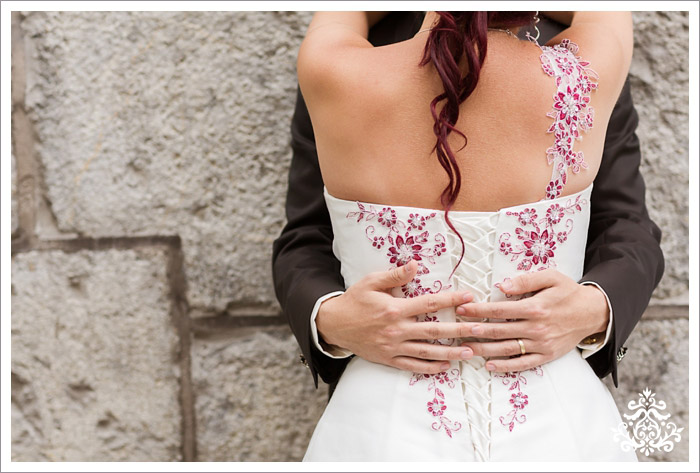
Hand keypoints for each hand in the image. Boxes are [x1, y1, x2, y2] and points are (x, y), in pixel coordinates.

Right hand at [316, 260, 474, 373]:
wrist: (333, 324)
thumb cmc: (355, 300)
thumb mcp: (371, 282)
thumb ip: (395, 275)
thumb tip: (416, 265)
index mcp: (394, 309)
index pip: (428, 303)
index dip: (450, 300)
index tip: (468, 297)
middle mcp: (396, 330)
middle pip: (433, 331)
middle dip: (459, 330)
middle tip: (479, 330)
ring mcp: (393, 347)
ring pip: (426, 352)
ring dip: (450, 353)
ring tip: (469, 352)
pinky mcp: (388, 359)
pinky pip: (412, 366)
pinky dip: (430, 368)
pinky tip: (446, 366)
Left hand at [453, 269, 609, 371]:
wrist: (593, 313)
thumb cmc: (567, 292)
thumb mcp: (550, 277)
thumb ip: (525, 280)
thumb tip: (502, 285)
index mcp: (535, 307)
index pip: (499, 309)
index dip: (478, 310)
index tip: (461, 309)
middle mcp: (536, 328)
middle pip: (498, 330)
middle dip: (474, 330)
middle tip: (455, 330)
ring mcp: (541, 344)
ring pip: (506, 349)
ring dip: (484, 349)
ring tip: (465, 348)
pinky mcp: (546, 356)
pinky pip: (523, 363)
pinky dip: (506, 366)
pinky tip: (489, 365)